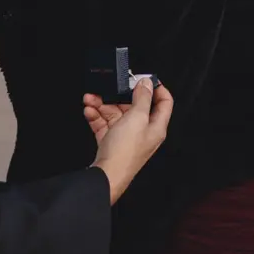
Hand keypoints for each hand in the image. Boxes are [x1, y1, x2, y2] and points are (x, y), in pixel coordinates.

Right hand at [87, 79, 172, 204]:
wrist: (106, 175)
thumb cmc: (125, 152)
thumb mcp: (137, 118)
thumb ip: (143, 98)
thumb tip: (147, 83)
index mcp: (155, 126)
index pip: (164, 102)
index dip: (157, 88)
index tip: (144, 78)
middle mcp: (143, 131)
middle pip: (134, 105)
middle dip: (118, 94)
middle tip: (109, 86)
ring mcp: (126, 136)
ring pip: (116, 112)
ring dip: (102, 104)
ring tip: (90, 98)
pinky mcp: (111, 141)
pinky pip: (104, 123)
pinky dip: (96, 115)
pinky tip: (89, 110)